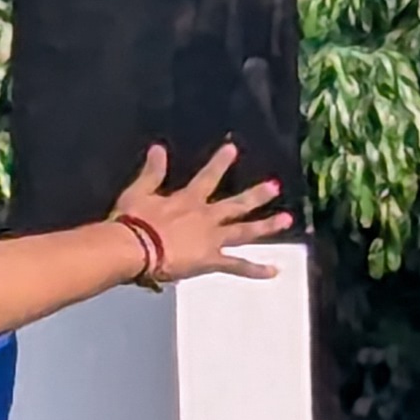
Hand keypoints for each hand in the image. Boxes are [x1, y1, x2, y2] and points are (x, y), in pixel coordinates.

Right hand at [105, 142, 292, 284]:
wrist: (135, 248)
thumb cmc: (132, 221)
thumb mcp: (139, 191)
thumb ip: (152, 171)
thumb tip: (158, 147)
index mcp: (188, 200)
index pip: (208, 177)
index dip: (220, 163)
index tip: (233, 149)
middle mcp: (206, 217)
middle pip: (236, 204)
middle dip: (256, 195)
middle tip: (275, 186)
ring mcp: (212, 239)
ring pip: (244, 231)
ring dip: (266, 225)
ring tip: (286, 219)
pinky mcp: (211, 260)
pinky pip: (237, 266)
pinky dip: (256, 270)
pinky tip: (275, 271)